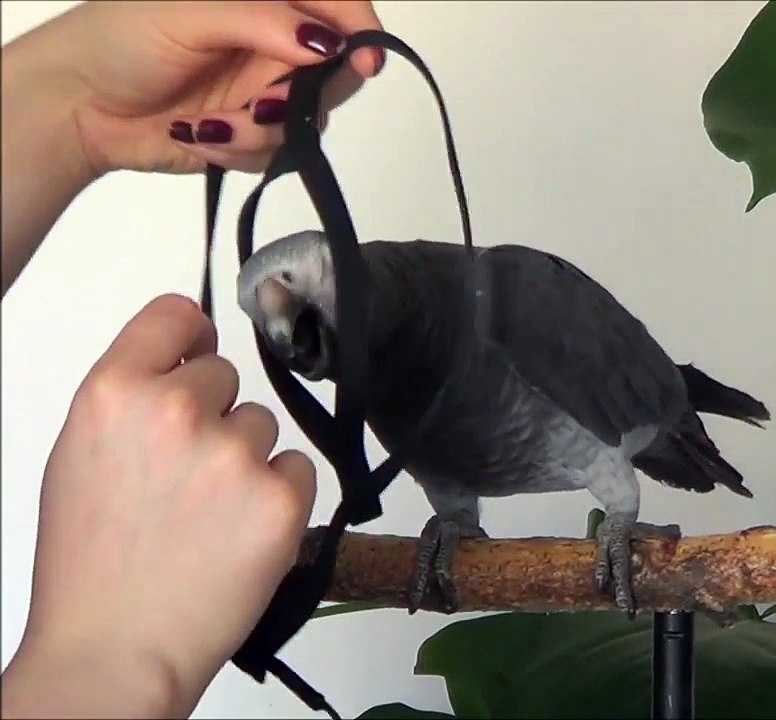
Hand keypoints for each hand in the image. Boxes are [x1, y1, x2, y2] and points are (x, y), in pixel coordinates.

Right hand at [2, 295, 316, 717]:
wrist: (118, 648)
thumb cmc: (93, 563)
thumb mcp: (82, 456)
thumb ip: (134, 396)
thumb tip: (188, 353)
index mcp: (115, 393)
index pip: (177, 315)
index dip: (190, 338)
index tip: (195, 357)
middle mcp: (177, 410)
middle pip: (226, 375)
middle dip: (214, 417)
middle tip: (183, 478)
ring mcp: (234, 454)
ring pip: (263, 426)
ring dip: (246, 461)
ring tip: (203, 517)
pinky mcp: (282, 497)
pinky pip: (297, 468)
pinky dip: (278, 497)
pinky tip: (237, 533)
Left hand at [22, 0, 384, 175]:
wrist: (76, 104)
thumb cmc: (119, 40)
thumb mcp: (192, 14)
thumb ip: (264, 20)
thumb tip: (327, 40)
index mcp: (265, 0)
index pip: (337, 7)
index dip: (360, 31)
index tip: (362, 59)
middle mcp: (273, 43)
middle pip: (336, 69)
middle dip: (304, 96)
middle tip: (267, 106)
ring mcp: (265, 90)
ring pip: (309, 119)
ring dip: (263, 131)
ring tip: (213, 124)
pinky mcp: (252, 134)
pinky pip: (278, 152)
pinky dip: (240, 150)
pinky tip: (200, 135)